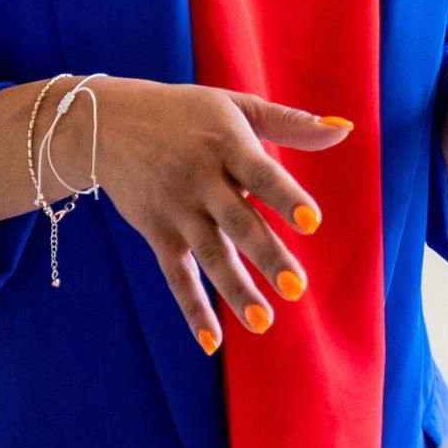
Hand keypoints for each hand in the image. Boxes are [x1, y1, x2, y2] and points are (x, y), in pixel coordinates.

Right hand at [85, 77, 351, 353]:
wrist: (103, 123)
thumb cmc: (184, 112)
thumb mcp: (235, 105)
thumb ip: (290, 121)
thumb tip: (343, 129)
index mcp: (226, 144)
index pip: (261, 174)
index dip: (285, 198)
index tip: (312, 222)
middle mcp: (200, 179)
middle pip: (238, 223)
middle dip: (266, 256)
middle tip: (295, 289)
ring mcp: (176, 209)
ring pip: (210, 256)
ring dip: (236, 291)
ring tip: (263, 323)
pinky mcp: (157, 232)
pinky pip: (176, 275)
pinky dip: (192, 308)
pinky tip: (211, 341)